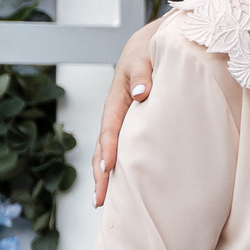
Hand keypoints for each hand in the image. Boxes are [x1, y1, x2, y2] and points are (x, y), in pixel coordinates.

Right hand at [89, 22, 159, 207]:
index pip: (110, 129)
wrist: (149, 46)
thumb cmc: (147, 52)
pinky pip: (123, 149)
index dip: (109, 148)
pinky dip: (121, 169)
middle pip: (103, 148)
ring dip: (106, 177)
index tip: (108, 168)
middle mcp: (116, 116)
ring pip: (110, 153)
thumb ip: (143, 74)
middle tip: (99, 200)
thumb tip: (141, 93)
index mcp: (117, 101)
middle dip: (100, 175)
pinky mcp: (131, 127)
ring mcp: (122, 123)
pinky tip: (125, 188)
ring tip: (104, 202)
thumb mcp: (145, 58)